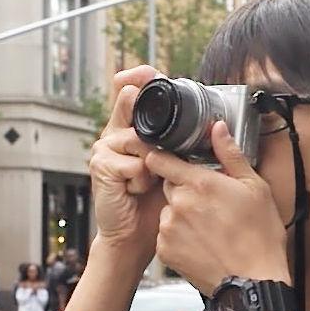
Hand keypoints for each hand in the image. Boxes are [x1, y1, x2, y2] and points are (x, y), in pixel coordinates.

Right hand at [88, 65, 164, 256]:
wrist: (133, 236)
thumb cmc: (153, 203)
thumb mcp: (170, 166)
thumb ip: (177, 142)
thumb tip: (207, 123)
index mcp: (129, 129)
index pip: (130, 91)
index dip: (139, 77)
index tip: (149, 74)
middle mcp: (113, 134)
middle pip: (135, 110)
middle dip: (155, 135)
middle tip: (157, 167)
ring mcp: (104, 148)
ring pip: (141, 141)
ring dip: (153, 166)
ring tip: (146, 183)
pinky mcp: (102, 165)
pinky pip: (135, 164)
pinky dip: (142, 181)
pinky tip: (135, 192)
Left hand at [146, 122, 290, 295]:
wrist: (253, 282)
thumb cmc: (260, 236)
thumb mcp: (255, 187)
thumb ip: (230, 155)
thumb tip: (217, 128)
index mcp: (199, 183)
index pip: (160, 160)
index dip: (163, 158)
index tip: (169, 160)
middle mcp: (178, 204)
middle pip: (168, 186)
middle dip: (183, 190)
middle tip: (208, 204)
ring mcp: (168, 229)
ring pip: (167, 212)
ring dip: (180, 216)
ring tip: (208, 229)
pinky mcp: (164, 252)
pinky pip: (165, 237)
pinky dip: (178, 238)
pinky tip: (200, 244)